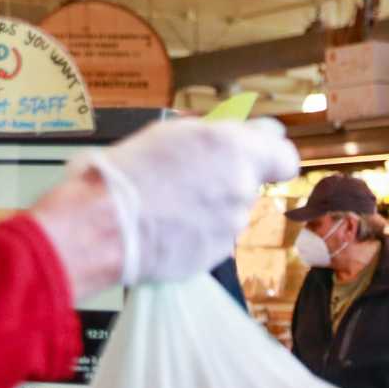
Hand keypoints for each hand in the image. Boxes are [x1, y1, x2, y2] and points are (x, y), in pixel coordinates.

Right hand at [85, 118, 299, 291]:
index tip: (254, 154)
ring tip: (169, 202)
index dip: (269, 156)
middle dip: (226, 179)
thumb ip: (220, 136)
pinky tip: (167, 225)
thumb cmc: (128, 171)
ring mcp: (230, 226)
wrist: (104, 225)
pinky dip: (196, 232)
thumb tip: (252, 134)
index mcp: (235, 150)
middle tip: (189, 176)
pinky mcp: (215, 255)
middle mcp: (241, 189)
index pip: (284, 157)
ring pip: (230, 212)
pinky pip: (213, 238)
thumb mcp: (172, 132)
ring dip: (209, 207)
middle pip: (249, 183)